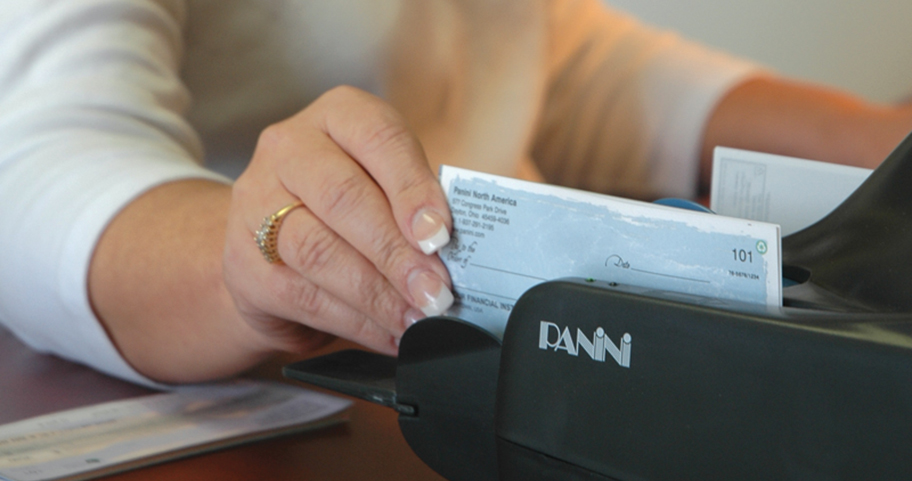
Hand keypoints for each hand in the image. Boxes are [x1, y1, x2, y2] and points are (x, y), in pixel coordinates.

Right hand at [223, 86, 453, 355]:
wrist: (270, 246)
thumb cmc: (348, 210)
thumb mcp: (384, 186)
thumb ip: (417, 207)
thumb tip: (457, 255)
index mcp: (338, 116)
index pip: (379, 138)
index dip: (413, 188)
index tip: (440, 234)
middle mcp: (289, 148)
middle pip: (344, 197)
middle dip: (397, 252)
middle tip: (436, 291)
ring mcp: (256, 203)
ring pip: (319, 250)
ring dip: (377, 294)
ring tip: (417, 318)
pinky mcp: (243, 263)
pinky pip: (303, 297)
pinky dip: (355, 322)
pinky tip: (388, 334)